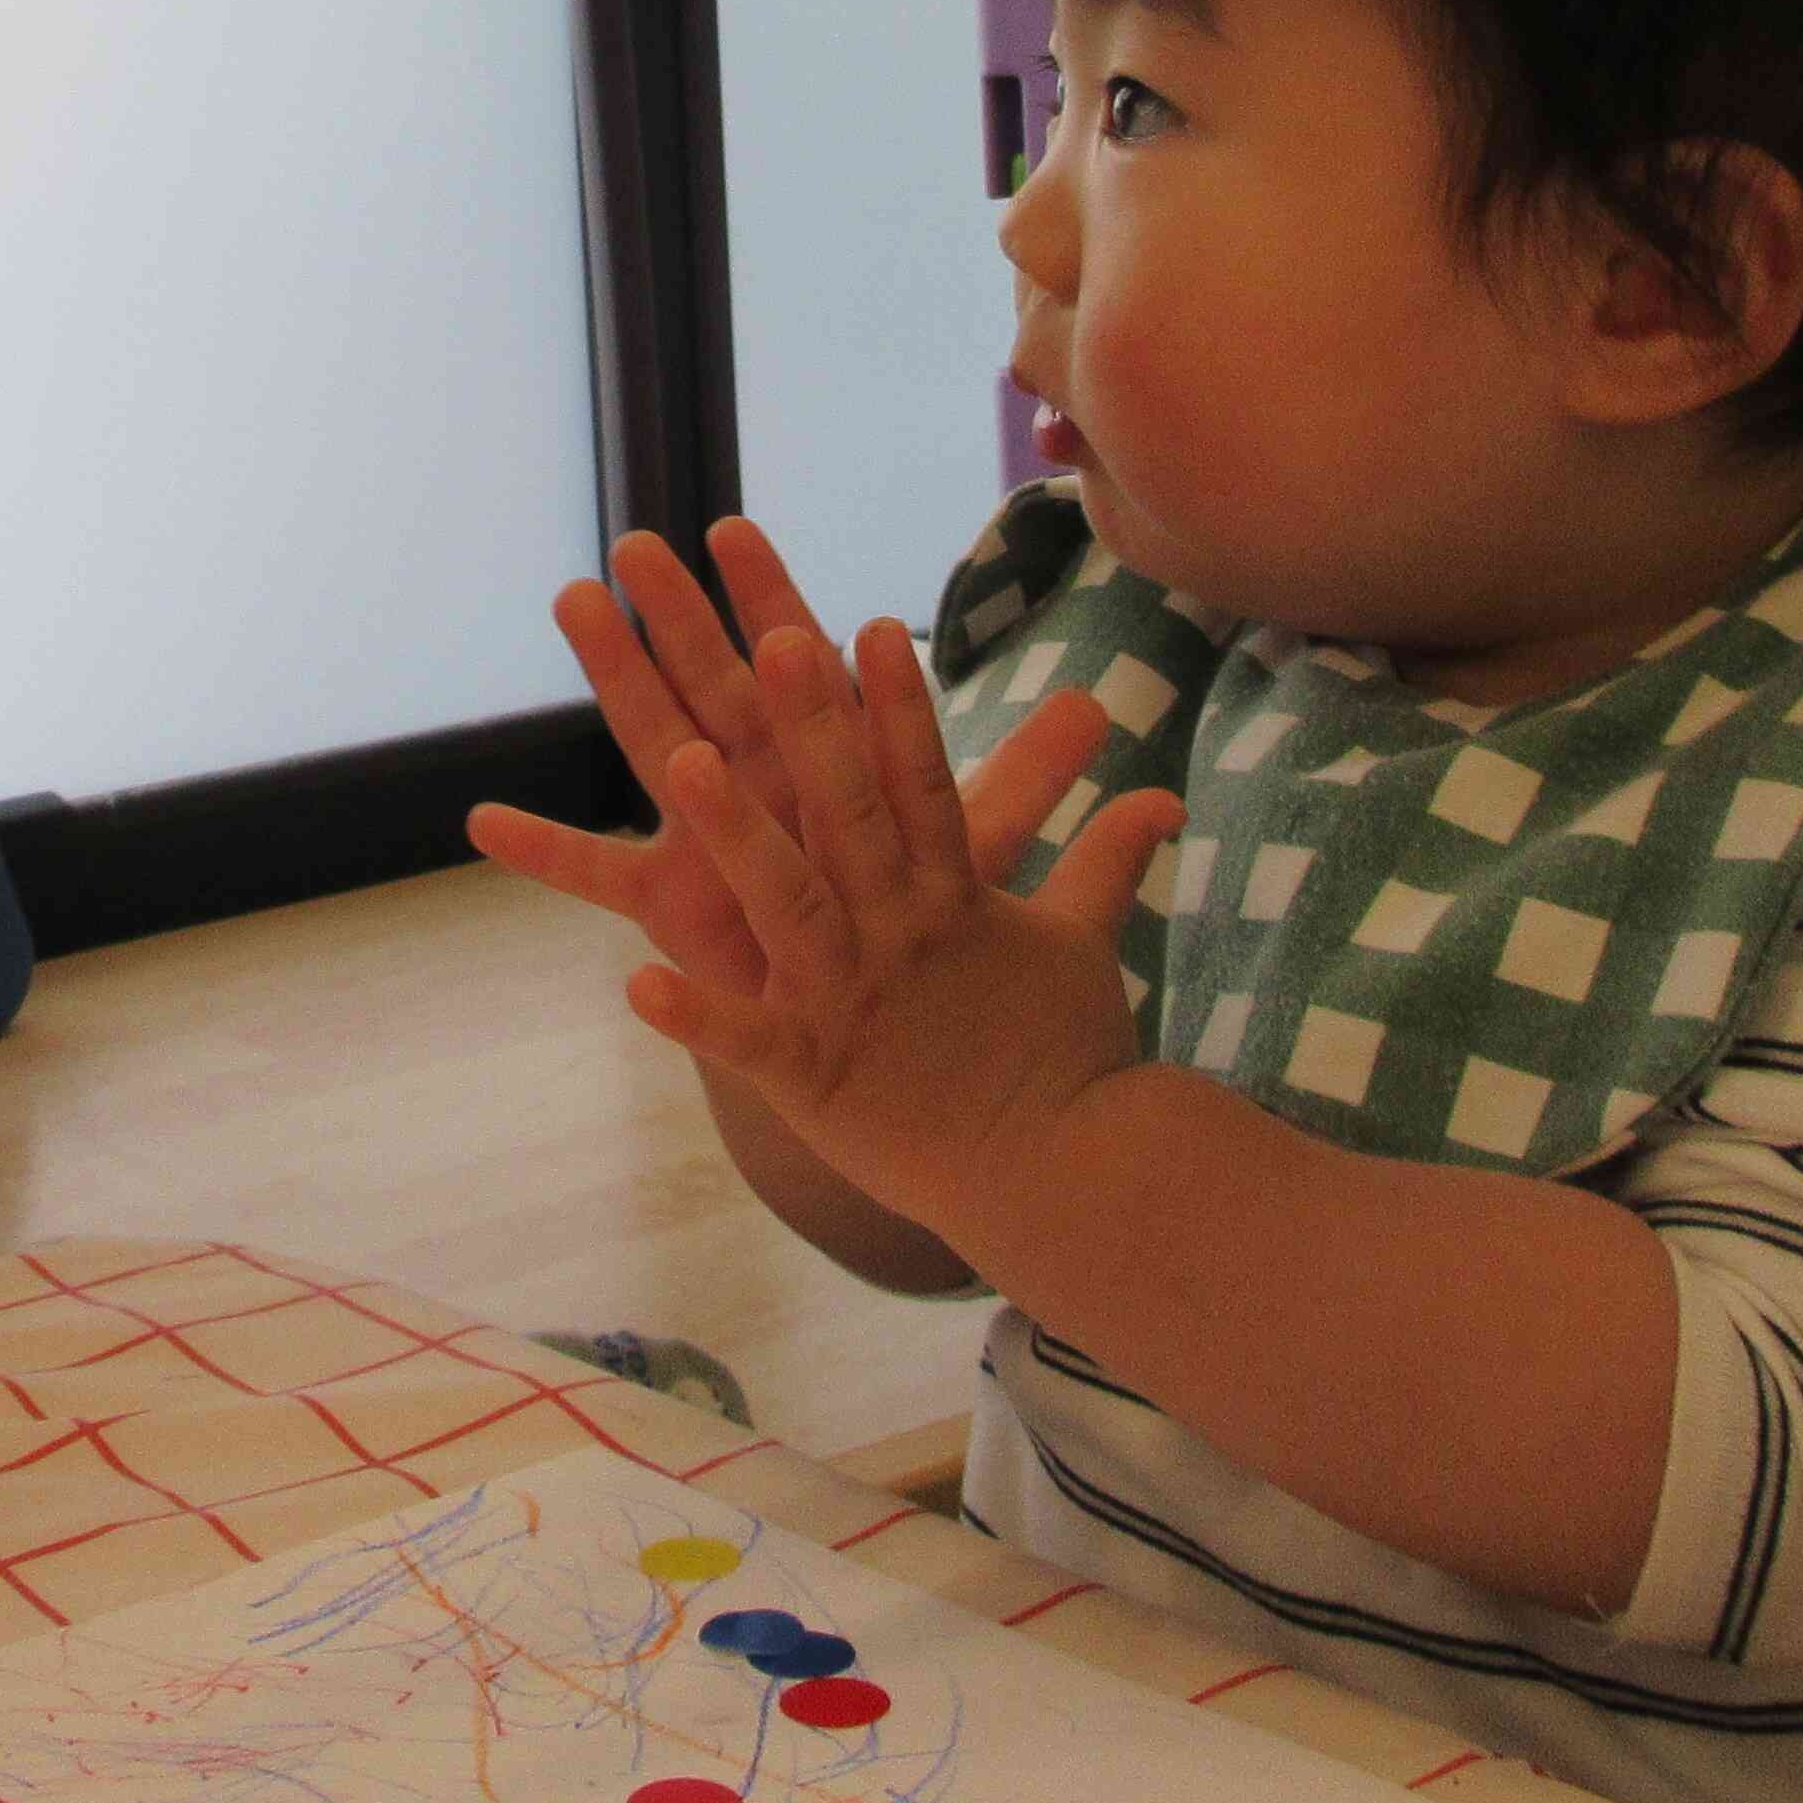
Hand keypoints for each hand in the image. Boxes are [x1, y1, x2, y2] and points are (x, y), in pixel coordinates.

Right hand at [468, 516, 1062, 992]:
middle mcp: (759, 789)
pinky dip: (547, 853)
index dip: (771, 598)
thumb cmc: (914, 932)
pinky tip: (483, 823)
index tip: (733, 526)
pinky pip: (602, 878)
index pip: (798, 664)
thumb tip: (1101, 712)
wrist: (878, 1035)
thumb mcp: (975, 849)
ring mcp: (708, 841)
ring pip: (655, 745)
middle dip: (678, 613)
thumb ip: (1029, 780)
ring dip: (616, 677)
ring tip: (573, 604)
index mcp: (826, 766)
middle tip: (634, 540)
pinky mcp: (677, 908)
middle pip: (715, 685)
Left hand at [625, 622, 1179, 1246]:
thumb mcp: (1083, 944)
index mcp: (955, 899)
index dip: (901, 708)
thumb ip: (1104, 859)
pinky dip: (697, 1017)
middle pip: (854, 815)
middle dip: (815, 727)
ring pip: (789, 902)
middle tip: (775, 638)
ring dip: (736, 834)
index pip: (928, 784)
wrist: (1063, 1176)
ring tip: (682, 765)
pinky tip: (637, 984)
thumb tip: (1166, 799)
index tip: (874, 625)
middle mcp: (902, 934)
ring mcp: (855, 1002)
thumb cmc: (1067, 1056)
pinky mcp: (816, 1076)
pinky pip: (747, 1042)